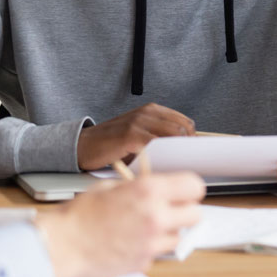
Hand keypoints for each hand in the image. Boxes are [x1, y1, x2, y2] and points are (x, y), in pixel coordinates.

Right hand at [34, 171, 204, 276]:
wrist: (60, 246)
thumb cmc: (78, 215)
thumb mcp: (109, 187)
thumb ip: (138, 188)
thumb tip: (155, 190)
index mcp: (149, 191)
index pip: (194, 186)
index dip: (190, 189)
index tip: (184, 193)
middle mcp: (156, 216)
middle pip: (195, 215)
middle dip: (184, 212)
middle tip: (168, 211)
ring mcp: (151, 243)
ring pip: (178, 238)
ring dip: (166, 233)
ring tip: (143, 229)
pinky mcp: (143, 263)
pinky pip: (157, 255)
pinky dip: (148, 250)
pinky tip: (129, 244)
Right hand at [77, 103, 194, 169]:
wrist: (84, 145)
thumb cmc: (112, 144)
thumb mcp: (139, 136)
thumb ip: (159, 139)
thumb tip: (182, 155)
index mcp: (153, 110)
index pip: (185, 122)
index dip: (192, 140)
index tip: (192, 155)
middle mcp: (148, 112)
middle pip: (183, 128)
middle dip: (188, 147)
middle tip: (186, 163)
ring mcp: (139, 121)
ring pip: (173, 134)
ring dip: (178, 152)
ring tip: (176, 165)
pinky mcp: (130, 134)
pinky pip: (155, 143)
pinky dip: (162, 155)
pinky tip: (160, 165)